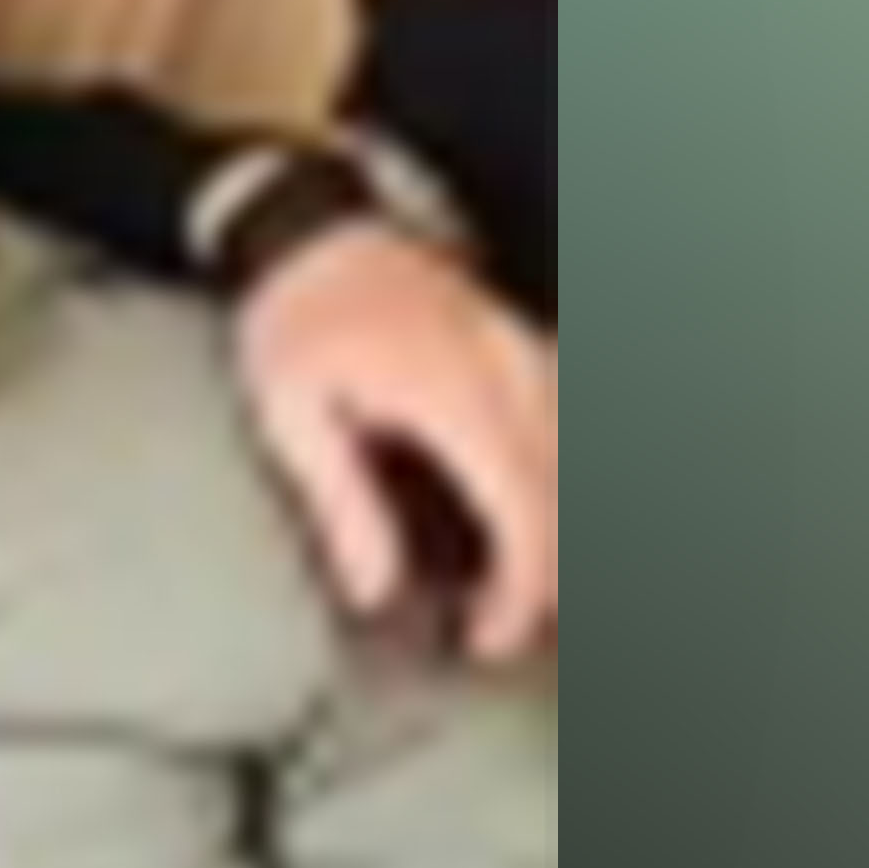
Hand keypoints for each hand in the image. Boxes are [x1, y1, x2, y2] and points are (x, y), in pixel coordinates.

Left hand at [237, 225, 557, 660]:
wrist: (312, 229)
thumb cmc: (296, 314)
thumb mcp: (290, 412)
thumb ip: (341, 503)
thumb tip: (374, 591)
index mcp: (450, 390)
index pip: (522, 509)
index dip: (519, 590)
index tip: (487, 638)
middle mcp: (504, 367)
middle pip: (566, 493)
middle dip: (549, 579)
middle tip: (506, 634)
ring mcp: (521, 349)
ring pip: (578, 455)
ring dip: (563, 529)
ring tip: (535, 593)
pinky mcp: (523, 345)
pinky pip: (569, 417)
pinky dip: (564, 476)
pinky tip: (549, 513)